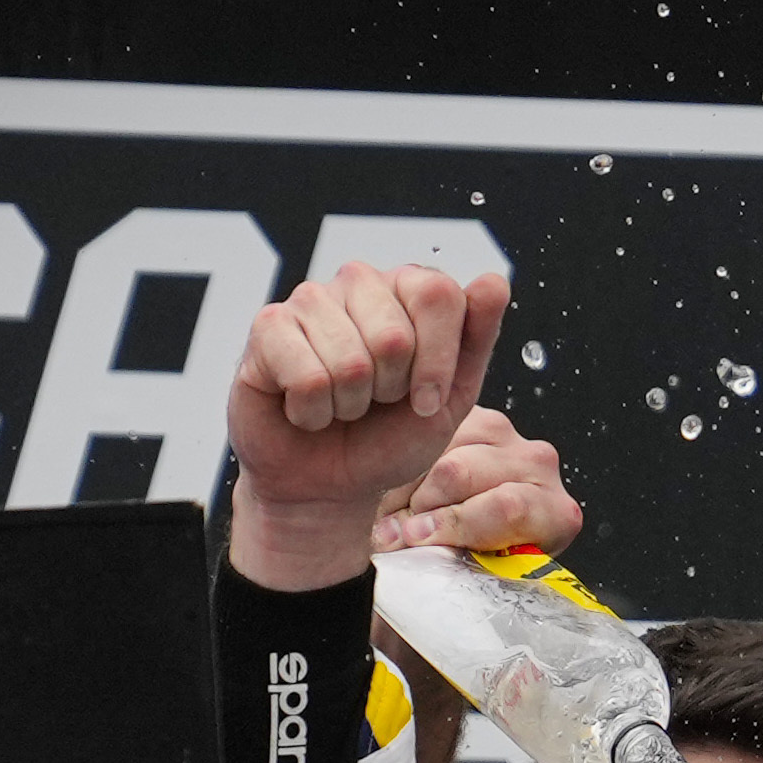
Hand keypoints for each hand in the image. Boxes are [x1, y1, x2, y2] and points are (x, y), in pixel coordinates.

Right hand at [223, 263, 510, 589]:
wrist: (329, 482)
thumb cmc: (390, 436)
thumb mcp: (451, 397)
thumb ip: (477, 338)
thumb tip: (494, 281)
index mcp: (410, 287)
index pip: (439, 295)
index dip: (437, 363)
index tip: (425, 400)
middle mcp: (360, 281)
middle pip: (394, 336)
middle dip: (391, 390)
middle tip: (374, 401)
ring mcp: (311, 299)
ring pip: (350, 362)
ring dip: (349, 406)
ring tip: (340, 405)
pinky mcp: (268, 327)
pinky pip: (307, 378)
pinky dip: (312, 412)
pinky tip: (305, 408)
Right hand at [381, 398, 583, 562]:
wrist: (477, 536)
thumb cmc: (480, 565)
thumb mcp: (473, 576)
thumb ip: (453, 563)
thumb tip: (406, 541)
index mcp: (555, 514)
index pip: (508, 507)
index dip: (453, 523)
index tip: (415, 539)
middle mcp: (540, 466)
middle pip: (462, 472)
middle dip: (420, 505)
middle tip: (395, 532)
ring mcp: (508, 435)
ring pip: (440, 450)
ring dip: (406, 486)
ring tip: (396, 513)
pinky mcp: (475, 415)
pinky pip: (429, 432)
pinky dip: (405, 463)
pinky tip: (401, 487)